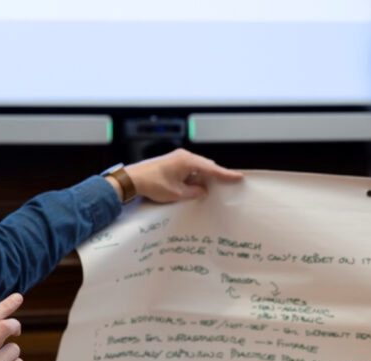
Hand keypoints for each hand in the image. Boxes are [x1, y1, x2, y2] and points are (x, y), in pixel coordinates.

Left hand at [121, 149, 242, 202]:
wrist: (132, 179)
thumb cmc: (153, 184)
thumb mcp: (177, 193)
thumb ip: (194, 192)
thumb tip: (203, 190)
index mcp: (188, 161)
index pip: (212, 169)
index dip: (226, 175)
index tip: (238, 177)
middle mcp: (184, 157)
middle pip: (205, 167)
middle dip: (214, 177)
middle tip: (225, 186)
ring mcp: (177, 159)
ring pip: (197, 169)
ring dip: (201, 179)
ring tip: (206, 191)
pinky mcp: (171, 163)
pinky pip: (188, 170)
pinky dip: (193, 178)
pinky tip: (193, 187)